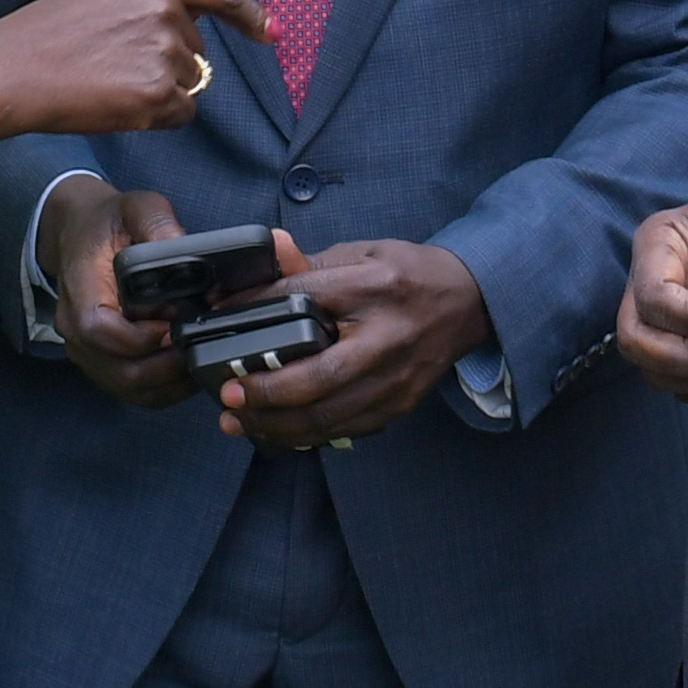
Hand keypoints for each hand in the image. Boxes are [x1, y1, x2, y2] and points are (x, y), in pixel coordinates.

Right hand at [0, 0, 269, 139]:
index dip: (251, 15)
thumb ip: (148, 9)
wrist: (11, 69)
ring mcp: (166, 53)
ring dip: (159, 93)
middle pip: (196, 52)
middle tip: (112, 68)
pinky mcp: (158, 93)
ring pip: (188, 85)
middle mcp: (167, 11)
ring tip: (107, 84)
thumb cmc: (45, 37)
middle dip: (168, 66)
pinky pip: (180, 113)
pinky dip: (158, 117)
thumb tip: (187, 44)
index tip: (272, 32)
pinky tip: (117, 106)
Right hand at [37, 181, 202, 411]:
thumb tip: (184, 248)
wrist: (80, 232)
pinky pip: (131, 389)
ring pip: (126, 387)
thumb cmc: (109, 222)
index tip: (175, 326)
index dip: (140, 337)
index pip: (97, 328)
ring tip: (199, 359)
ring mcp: (86, 350)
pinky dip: (162, 388)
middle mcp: (74, 328)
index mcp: (80, 288)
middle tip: (199, 347)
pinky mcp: (101, 362)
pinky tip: (188, 370)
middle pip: (116, 370)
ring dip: (167, 383)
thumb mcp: (136, 207)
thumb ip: (158, 224)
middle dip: (164, 368)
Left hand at [212, 235, 489, 449]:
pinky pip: (345, 430)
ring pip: (328, 417)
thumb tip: (256, 275)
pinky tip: (276, 430)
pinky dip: (306, 434)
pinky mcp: (400, 404)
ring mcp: (396, 378)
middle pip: (316, 378)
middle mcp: (386, 338)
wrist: (469, 302)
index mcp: (373, 287)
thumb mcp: (362, 253)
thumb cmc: (408, 275)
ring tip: (239, 420)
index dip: (253, 312)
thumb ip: (310, 266)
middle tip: (227, 394)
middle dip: (264, 392)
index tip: (218, 322)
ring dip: (276, 424)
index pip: (300, 301)